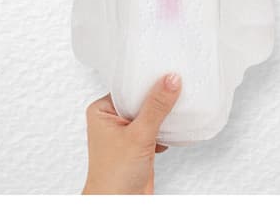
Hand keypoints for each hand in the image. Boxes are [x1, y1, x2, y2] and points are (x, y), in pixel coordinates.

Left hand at [82, 74, 181, 193]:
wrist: (119, 207)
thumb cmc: (113, 177)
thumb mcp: (139, 135)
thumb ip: (156, 107)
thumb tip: (170, 81)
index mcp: (102, 110)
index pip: (128, 86)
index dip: (146, 80)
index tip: (165, 72)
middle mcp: (112, 119)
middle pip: (140, 99)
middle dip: (157, 97)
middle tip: (176, 85)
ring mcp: (126, 132)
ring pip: (150, 113)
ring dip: (163, 113)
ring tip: (177, 103)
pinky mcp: (139, 144)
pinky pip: (156, 127)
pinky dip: (166, 128)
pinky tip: (174, 127)